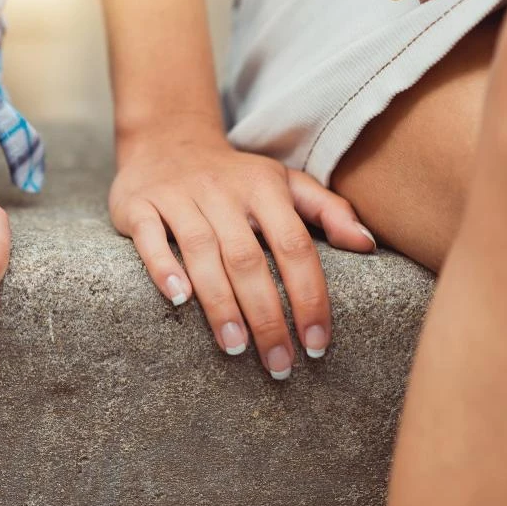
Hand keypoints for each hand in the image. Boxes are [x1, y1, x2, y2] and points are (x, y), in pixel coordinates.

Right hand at [110, 119, 375, 379]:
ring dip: (220, 303)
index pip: (294, 246)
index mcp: (264, 187)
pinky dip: (163, 268)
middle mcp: (222, 190)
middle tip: (279, 364)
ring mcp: (178, 196)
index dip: (308, 296)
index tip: (316, 344)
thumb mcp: (284, 182)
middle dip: (267, 316)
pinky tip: (178, 301)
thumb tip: (367, 245)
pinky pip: (149, 238)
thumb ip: (328, 211)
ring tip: (236, 347)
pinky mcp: (139, 205)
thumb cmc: (234, 177)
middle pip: (248, 258)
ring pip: (201, 251)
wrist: (166, 141)